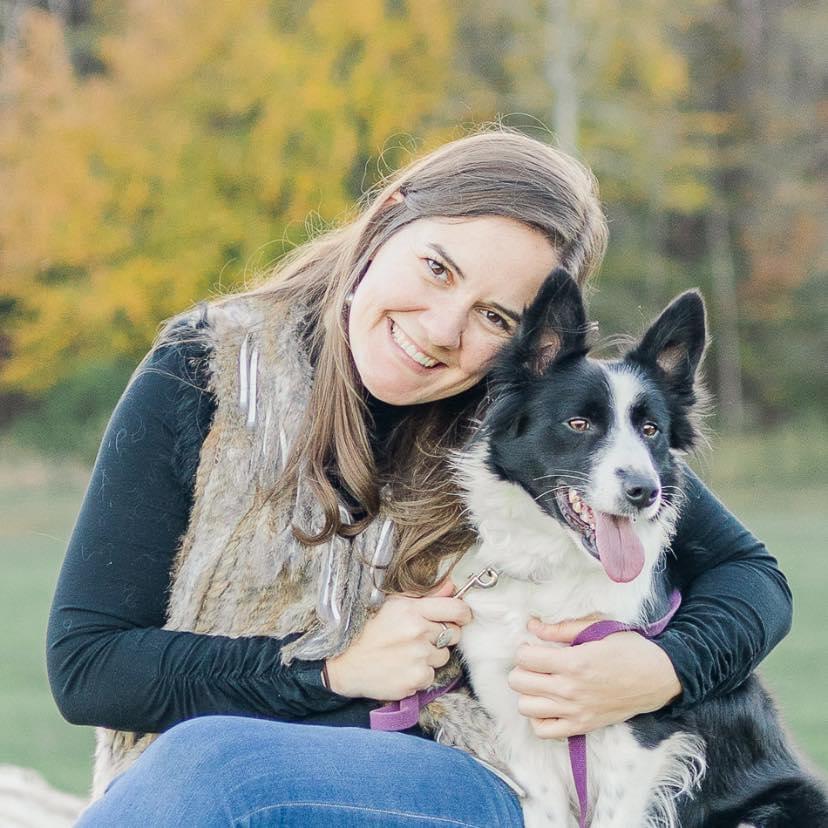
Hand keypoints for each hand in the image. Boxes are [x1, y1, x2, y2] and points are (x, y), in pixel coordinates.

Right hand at [325, 579, 471, 700]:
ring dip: (431, 656)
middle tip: (422, 637)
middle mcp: (418, 632)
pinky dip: (420, 674)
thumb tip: (452, 586)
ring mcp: (417, 658)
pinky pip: (430, 676)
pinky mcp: (415, 680)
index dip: (464, 613)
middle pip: (453, 634)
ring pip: (443, 657)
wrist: (344, 664)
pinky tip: (402, 668)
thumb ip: (425, 596)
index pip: (456, 609)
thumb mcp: (392, 605)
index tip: (462, 617)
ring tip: (407, 653)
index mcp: (412, 610)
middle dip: (443, 635)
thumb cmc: (368, 631)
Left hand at [508, 616, 681, 738]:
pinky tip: (548, 704)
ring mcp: (574, 711)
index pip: (524, 657)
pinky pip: (543, 731)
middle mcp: (570, 689)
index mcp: (573, 662)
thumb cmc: (628, 649)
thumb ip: (561, 628)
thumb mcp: (597, 628)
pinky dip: (539, 718)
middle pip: (518, 681)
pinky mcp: (581, 727)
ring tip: (541, 683)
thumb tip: (532, 626)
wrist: (657, 677)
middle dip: (522, 668)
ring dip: (528, 692)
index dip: (525, 649)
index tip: (533, 647)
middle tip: (535, 664)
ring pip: (525, 707)